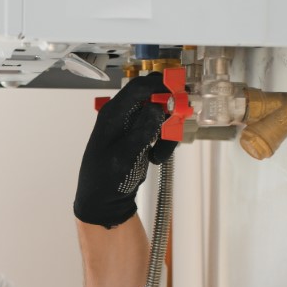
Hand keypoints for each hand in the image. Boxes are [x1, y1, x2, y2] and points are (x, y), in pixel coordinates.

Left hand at [73, 72, 177, 228]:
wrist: (104, 201)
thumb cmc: (107, 180)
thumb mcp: (125, 156)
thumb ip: (142, 130)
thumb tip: (158, 106)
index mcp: (113, 114)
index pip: (139, 87)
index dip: (161, 85)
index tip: (181, 93)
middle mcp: (122, 114)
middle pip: (153, 96)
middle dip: (170, 107)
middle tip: (182, 119)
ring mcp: (131, 125)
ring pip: (160, 114)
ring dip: (168, 132)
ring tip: (160, 156)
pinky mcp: (139, 136)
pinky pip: (159, 129)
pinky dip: (164, 142)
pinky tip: (157, 158)